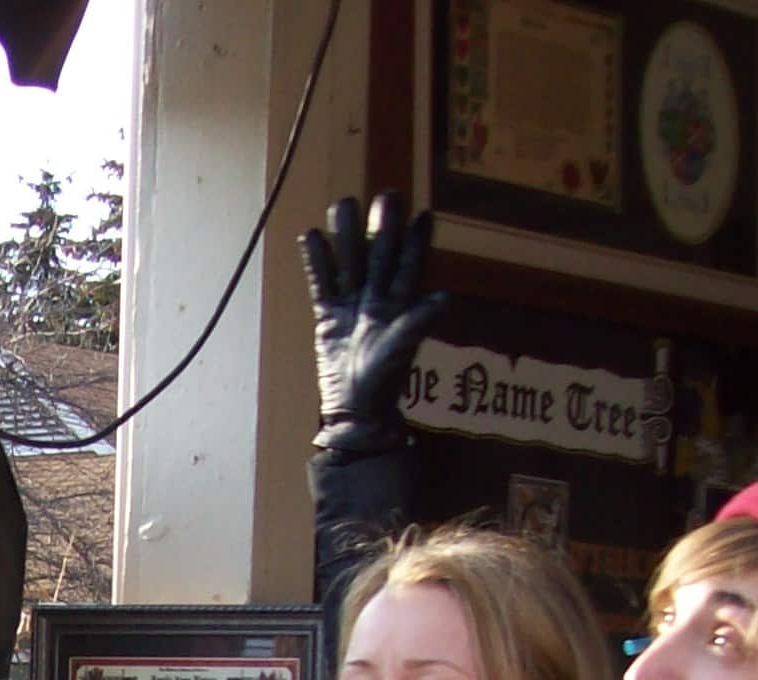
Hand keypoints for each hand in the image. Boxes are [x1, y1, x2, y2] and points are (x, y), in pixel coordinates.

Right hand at [299, 190, 446, 456]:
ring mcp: (351, 305)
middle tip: (386, 194)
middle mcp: (377, 299)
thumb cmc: (383, 380)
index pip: (410, 265)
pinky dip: (316, 262)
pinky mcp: (328, 316)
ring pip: (349, 262)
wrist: (354, 407)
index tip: (423, 212)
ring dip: (346, 235)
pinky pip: (322, 283)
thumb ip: (419, 320)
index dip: (417, 241)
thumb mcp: (402, 348)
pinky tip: (311, 237)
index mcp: (400, 304)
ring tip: (343, 203)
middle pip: (379, 255)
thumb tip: (446, 296)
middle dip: (382, 226)